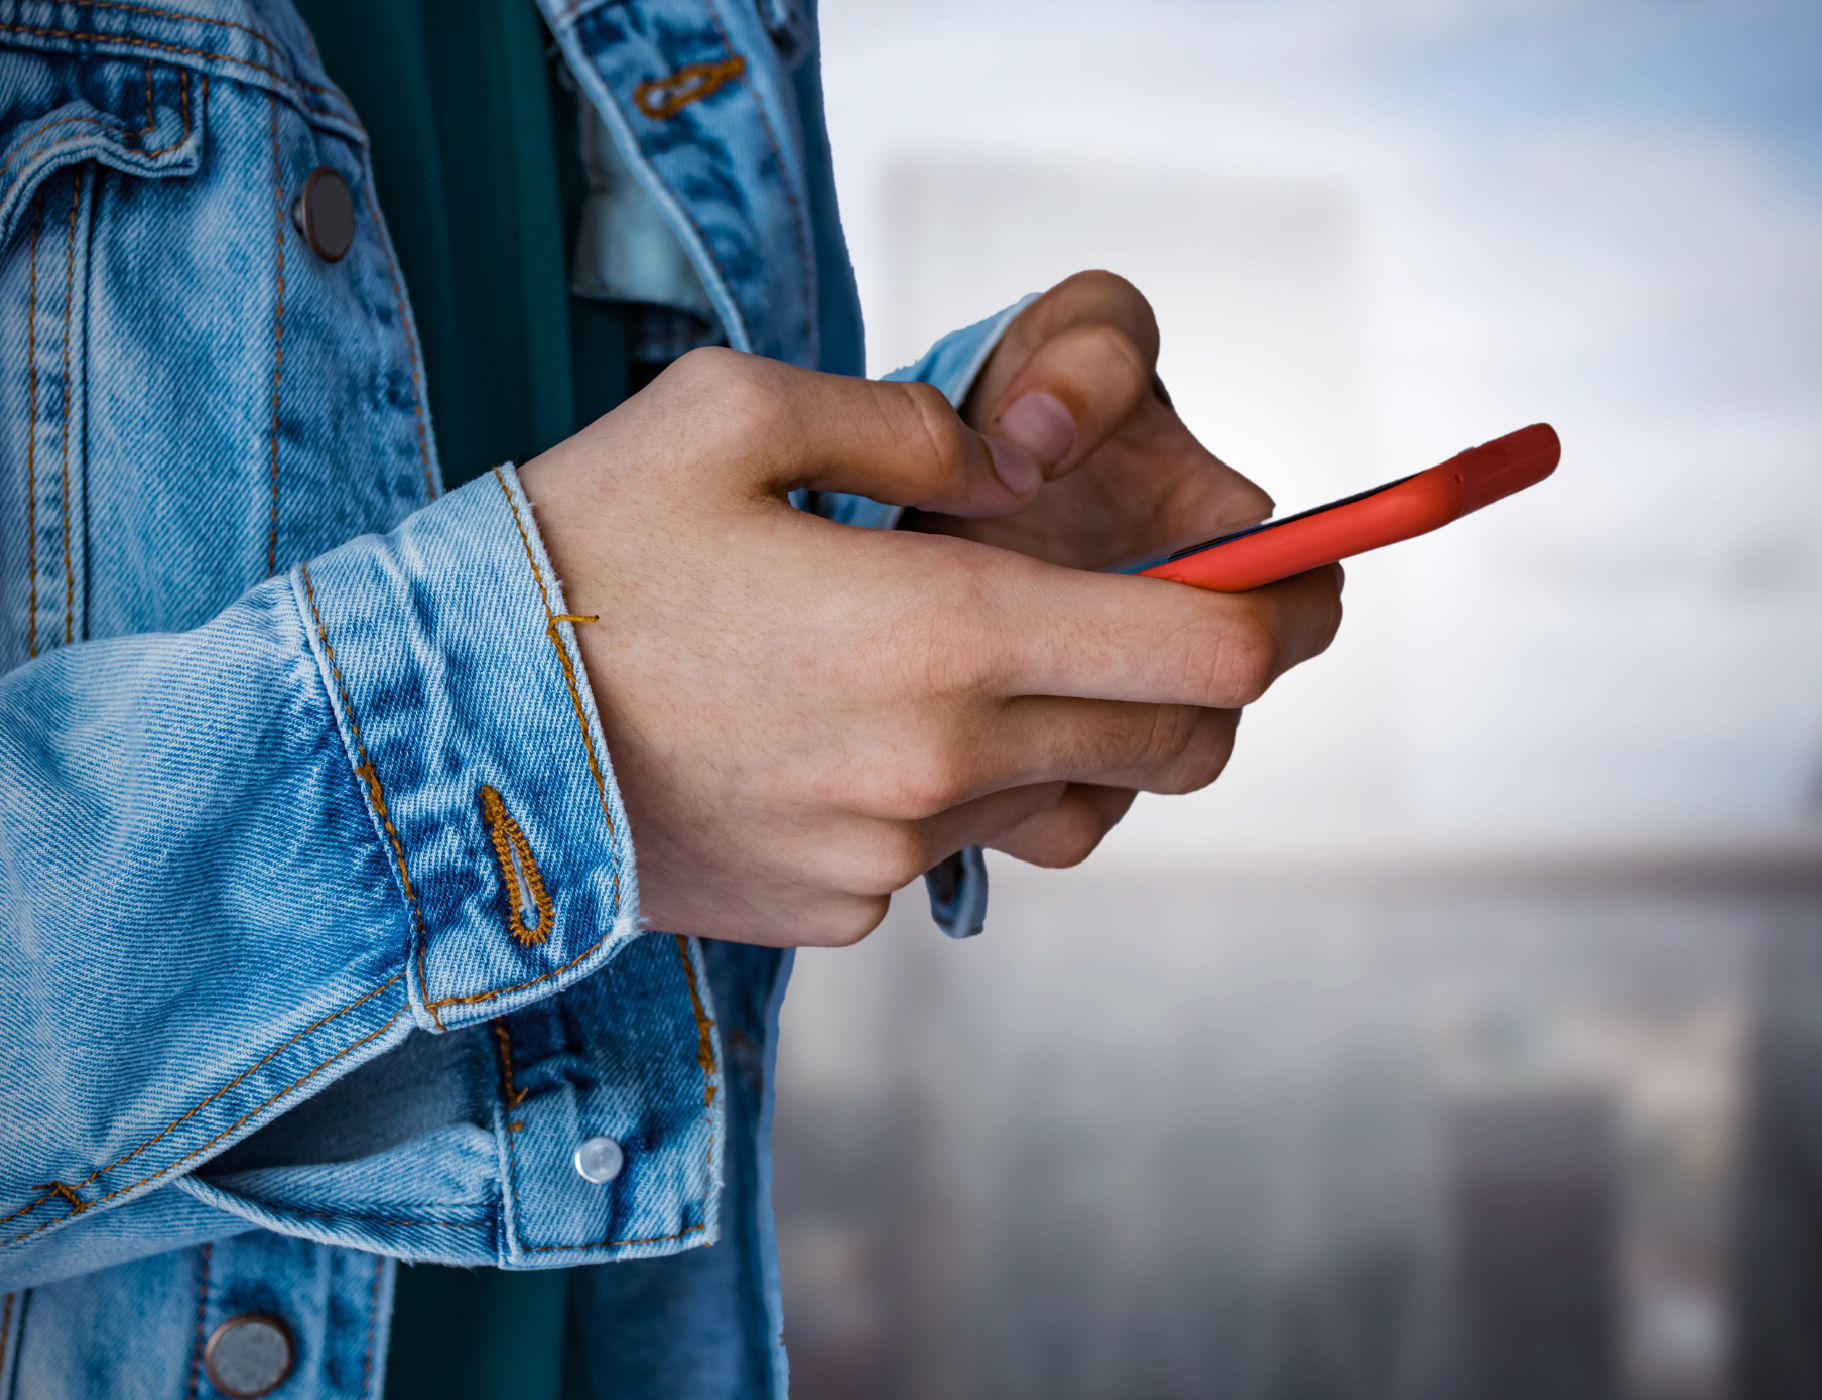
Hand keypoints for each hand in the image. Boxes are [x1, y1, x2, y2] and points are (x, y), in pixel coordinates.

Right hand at [519, 348, 1341, 945]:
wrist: (432, 732)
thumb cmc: (575, 549)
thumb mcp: (731, 410)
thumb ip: (914, 425)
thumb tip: (1020, 466)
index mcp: (942, 633)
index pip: (1210, 653)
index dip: (1288, 611)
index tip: (1304, 580)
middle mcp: (940, 766)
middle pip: (1173, 745)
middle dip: (1191, 675)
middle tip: (1138, 604)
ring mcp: (888, 860)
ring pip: (1061, 799)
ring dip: (1052, 731)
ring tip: (939, 658)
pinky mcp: (833, 917)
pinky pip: (942, 851)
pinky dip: (931, 789)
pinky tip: (827, 732)